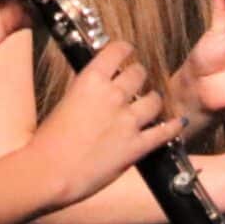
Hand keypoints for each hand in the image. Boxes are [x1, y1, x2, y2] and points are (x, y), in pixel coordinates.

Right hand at [28, 41, 181, 206]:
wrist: (47, 174)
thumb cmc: (46, 143)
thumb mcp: (64, 103)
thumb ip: (86, 92)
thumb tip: (98, 88)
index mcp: (90, 80)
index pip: (117, 50)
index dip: (125, 49)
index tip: (127, 52)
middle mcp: (113, 95)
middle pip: (139, 73)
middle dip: (138, 77)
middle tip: (135, 83)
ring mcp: (127, 121)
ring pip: (155, 99)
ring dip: (153, 100)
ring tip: (149, 105)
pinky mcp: (136, 146)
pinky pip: (164, 132)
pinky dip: (173, 127)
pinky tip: (178, 122)